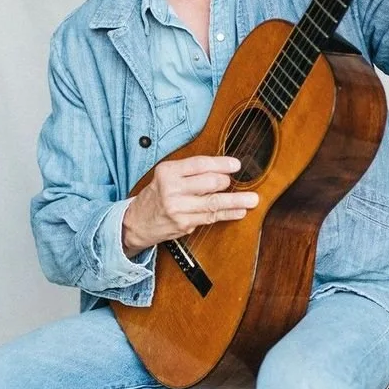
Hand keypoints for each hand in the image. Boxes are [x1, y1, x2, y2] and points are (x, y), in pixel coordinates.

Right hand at [121, 155, 258, 257]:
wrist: (136, 222)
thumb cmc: (157, 195)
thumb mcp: (167, 176)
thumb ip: (190, 171)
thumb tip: (222, 169)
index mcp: (168, 172)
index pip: (199, 165)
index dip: (221, 164)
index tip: (236, 165)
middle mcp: (172, 189)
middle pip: (209, 183)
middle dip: (227, 182)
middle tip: (236, 181)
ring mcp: (178, 209)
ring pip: (214, 203)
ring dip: (236, 201)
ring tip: (252, 200)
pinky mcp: (184, 224)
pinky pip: (211, 218)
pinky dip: (228, 214)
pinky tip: (239, 212)